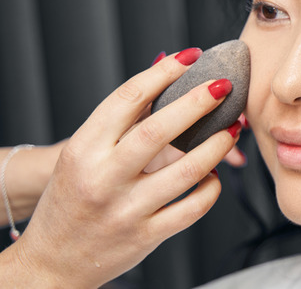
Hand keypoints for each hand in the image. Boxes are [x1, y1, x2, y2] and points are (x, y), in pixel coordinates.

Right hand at [0, 49, 240, 287]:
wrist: (51, 261)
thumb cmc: (73, 196)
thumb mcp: (82, 155)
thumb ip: (120, 123)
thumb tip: (167, 76)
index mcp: (84, 149)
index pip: (127, 98)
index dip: (163, 72)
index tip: (191, 55)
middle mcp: (102, 178)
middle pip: (158, 131)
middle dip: (197, 103)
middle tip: (224, 86)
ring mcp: (125, 209)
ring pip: (185, 171)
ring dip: (216, 146)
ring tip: (232, 128)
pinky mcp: (146, 236)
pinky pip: (192, 208)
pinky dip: (211, 188)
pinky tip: (214, 175)